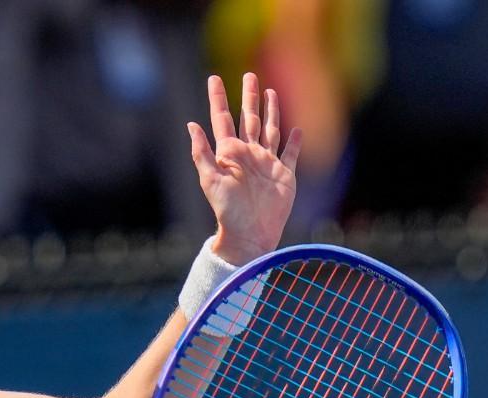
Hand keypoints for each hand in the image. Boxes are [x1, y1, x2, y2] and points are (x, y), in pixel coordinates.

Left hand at [188, 73, 301, 265]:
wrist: (251, 232)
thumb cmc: (227, 209)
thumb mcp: (210, 180)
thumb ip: (202, 153)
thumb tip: (191, 125)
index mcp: (229, 153)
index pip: (222, 119)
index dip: (218, 99)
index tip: (214, 79)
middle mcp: (248, 154)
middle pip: (249, 117)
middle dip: (248, 97)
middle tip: (248, 74)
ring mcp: (267, 162)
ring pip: (270, 129)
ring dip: (271, 111)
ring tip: (270, 92)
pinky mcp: (284, 174)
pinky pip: (291, 153)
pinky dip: (295, 141)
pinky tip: (296, 129)